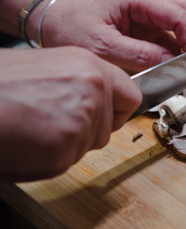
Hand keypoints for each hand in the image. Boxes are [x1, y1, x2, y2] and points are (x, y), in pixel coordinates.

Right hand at [0, 47, 141, 181]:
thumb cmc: (0, 83)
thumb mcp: (49, 66)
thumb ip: (82, 82)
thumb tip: (103, 100)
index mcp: (90, 65)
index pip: (131, 96)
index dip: (118, 110)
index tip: (107, 116)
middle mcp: (92, 90)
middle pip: (108, 127)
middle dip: (87, 131)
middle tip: (52, 123)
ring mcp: (81, 120)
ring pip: (87, 146)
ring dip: (65, 145)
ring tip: (31, 128)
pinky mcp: (63, 148)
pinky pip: (66, 162)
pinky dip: (47, 160)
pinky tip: (25, 141)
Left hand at [34, 0, 185, 71]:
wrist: (56, 23)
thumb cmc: (73, 29)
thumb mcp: (102, 47)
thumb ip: (138, 55)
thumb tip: (170, 62)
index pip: (177, 13)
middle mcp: (146, 0)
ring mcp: (148, 12)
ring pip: (184, 20)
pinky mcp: (147, 25)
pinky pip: (172, 34)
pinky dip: (181, 48)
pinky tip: (182, 63)